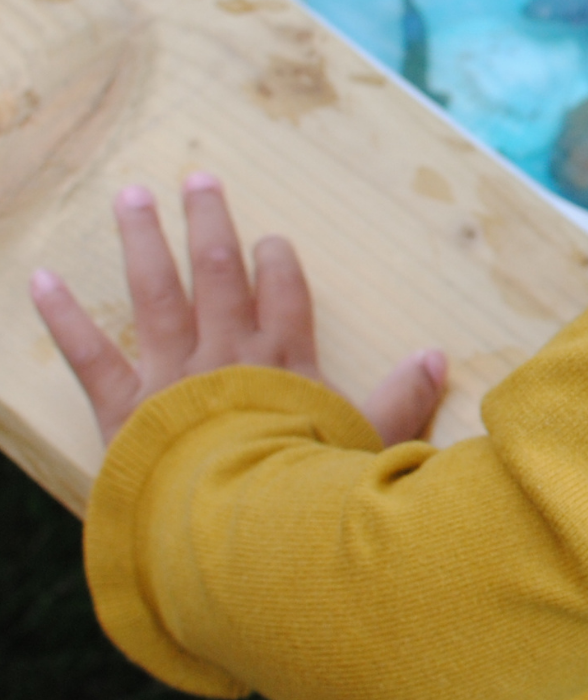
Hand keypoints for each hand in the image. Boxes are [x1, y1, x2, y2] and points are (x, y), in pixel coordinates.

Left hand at [30, 175, 446, 449]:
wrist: (238, 521)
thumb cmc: (305, 486)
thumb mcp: (368, 440)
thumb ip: (402, 399)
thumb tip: (436, 356)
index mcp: (284, 361)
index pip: (282, 295)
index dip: (276, 265)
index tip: (268, 240)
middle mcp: (227, 351)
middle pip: (219, 272)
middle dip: (210, 223)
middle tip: (196, 179)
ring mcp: (173, 371)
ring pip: (158, 291)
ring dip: (145, 240)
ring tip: (132, 196)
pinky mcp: (124, 403)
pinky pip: (88, 352)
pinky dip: (62, 316)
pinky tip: (40, 278)